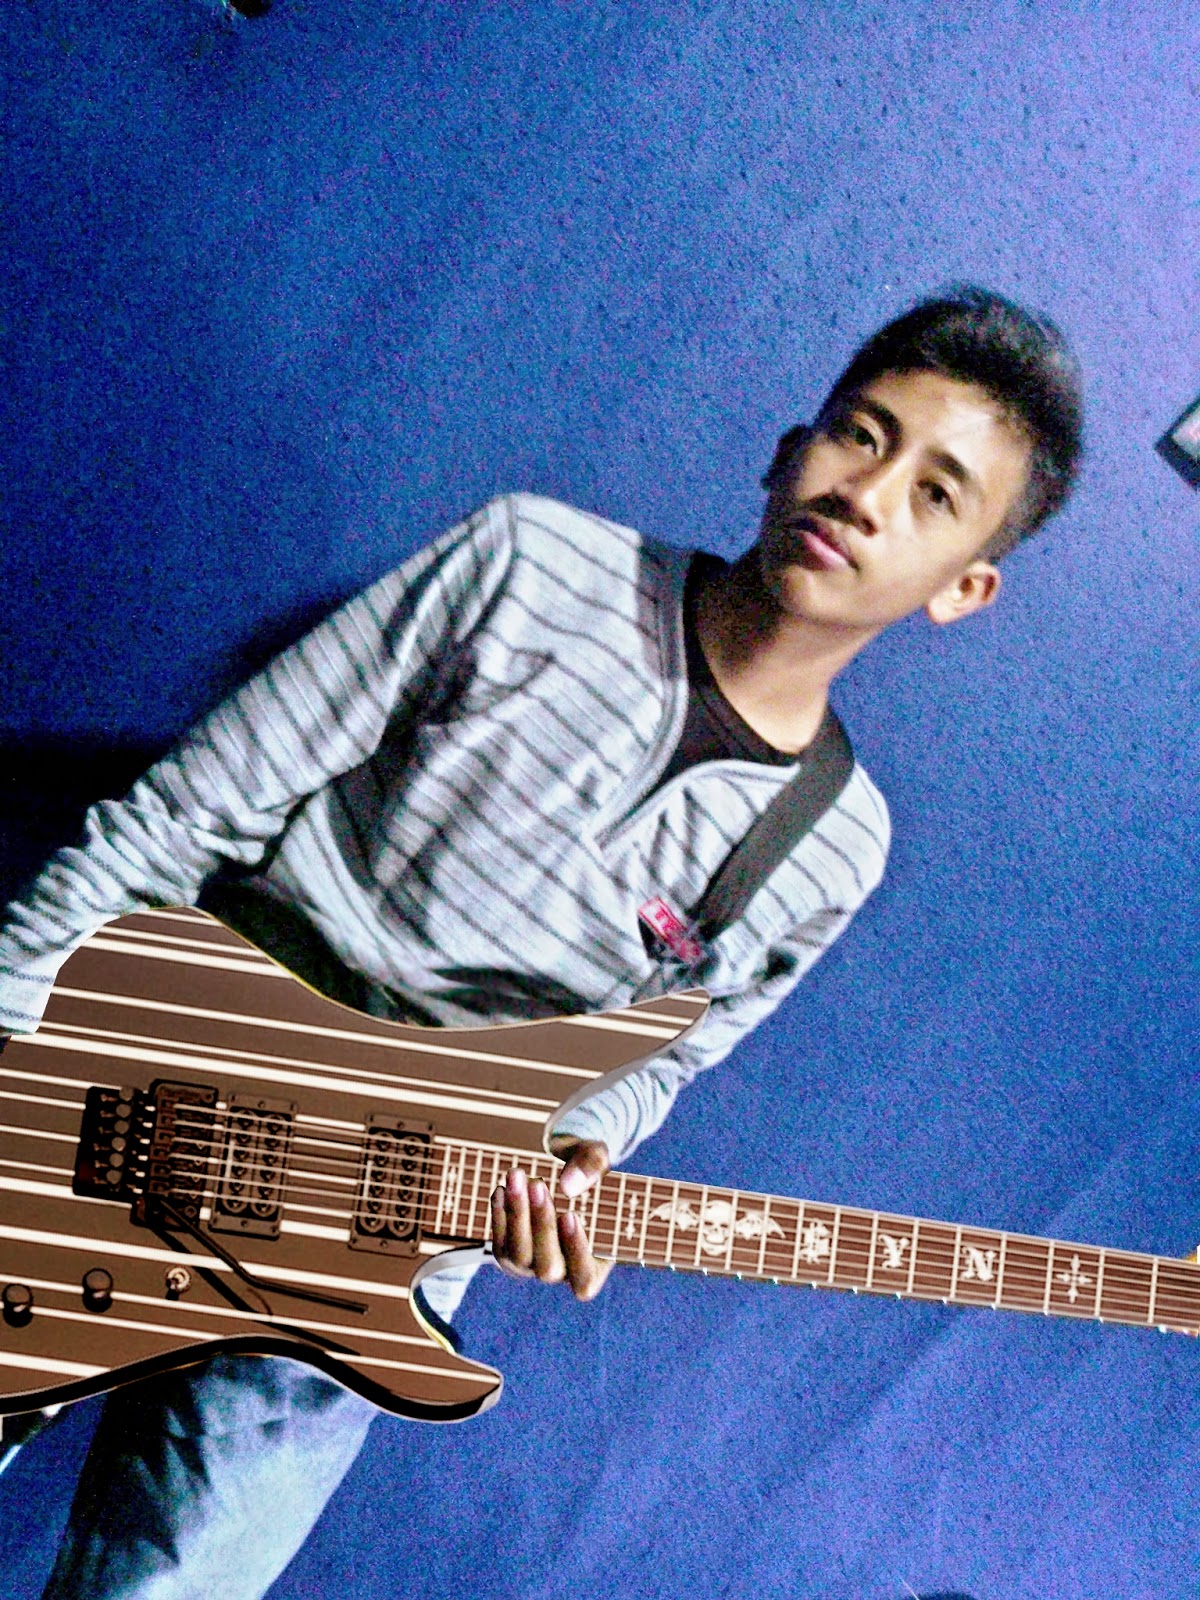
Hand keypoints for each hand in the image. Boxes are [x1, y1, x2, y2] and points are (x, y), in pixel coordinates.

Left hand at [489, 1138, 612, 1301]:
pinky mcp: (509, 1255)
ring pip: (519, 1256)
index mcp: (596, 1262)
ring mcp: (532, 1267)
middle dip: (542, 1225)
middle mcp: (562, 1273)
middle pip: (547, 1268)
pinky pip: (501, 1244)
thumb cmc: (585, 1167)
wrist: (556, 1169)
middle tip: (538, 1185)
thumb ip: (591, 1165)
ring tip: (516, 1177)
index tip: (571, 1215)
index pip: (585, 1280)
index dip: (578, 1252)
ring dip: (517, 1215)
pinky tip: (502, 1189)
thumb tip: (568, 1186)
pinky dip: (500, 1216)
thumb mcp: (595, 1156)